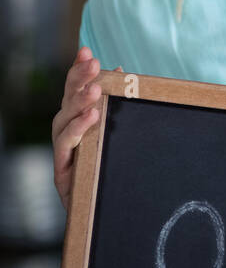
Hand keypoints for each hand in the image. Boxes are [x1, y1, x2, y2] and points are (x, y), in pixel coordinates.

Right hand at [52, 48, 121, 212]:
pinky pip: (67, 145)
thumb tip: (123, 72)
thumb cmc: (110, 173)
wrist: (102, 217)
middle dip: (78, 78)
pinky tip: (92, 116)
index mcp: (78, 121)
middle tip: (92, 61)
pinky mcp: (62, 171)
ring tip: (95, 88)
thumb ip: (118, 106)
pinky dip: (79, 128)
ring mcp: (62, 151)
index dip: (78, 70)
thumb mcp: (117, 136)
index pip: (75, 90)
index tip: (86, 50)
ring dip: (79, 102)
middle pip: (67, 99)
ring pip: (63, 120)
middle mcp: (66, 133)